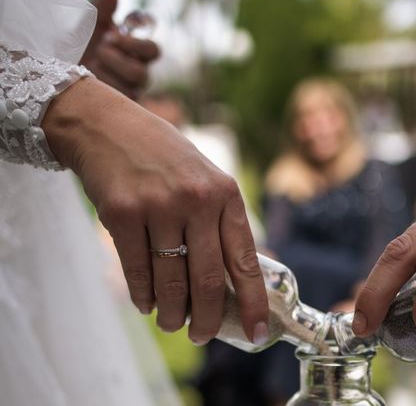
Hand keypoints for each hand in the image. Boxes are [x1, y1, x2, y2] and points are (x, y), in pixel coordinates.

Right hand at [42, 78, 268, 344]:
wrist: (109, 127)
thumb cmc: (165, 159)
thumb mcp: (206, 180)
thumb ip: (221, 224)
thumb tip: (236, 280)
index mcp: (226, 194)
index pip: (246, 260)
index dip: (253, 302)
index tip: (257, 332)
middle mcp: (196, 200)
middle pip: (208, 280)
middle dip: (208, 320)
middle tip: (203, 336)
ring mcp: (158, 207)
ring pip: (171, 282)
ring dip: (173, 314)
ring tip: (172, 322)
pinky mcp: (121, 214)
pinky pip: (136, 271)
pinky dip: (143, 296)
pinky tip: (148, 304)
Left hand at [80, 0, 159, 99]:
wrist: (57, 74)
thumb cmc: (79, 48)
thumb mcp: (87, 26)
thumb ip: (101, 11)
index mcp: (135, 54)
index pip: (153, 50)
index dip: (137, 44)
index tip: (113, 34)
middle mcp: (137, 72)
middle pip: (144, 70)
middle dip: (122, 56)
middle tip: (102, 45)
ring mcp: (130, 91)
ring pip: (134, 83)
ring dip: (111, 70)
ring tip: (92, 64)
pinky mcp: (121, 106)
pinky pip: (121, 100)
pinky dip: (104, 88)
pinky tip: (90, 79)